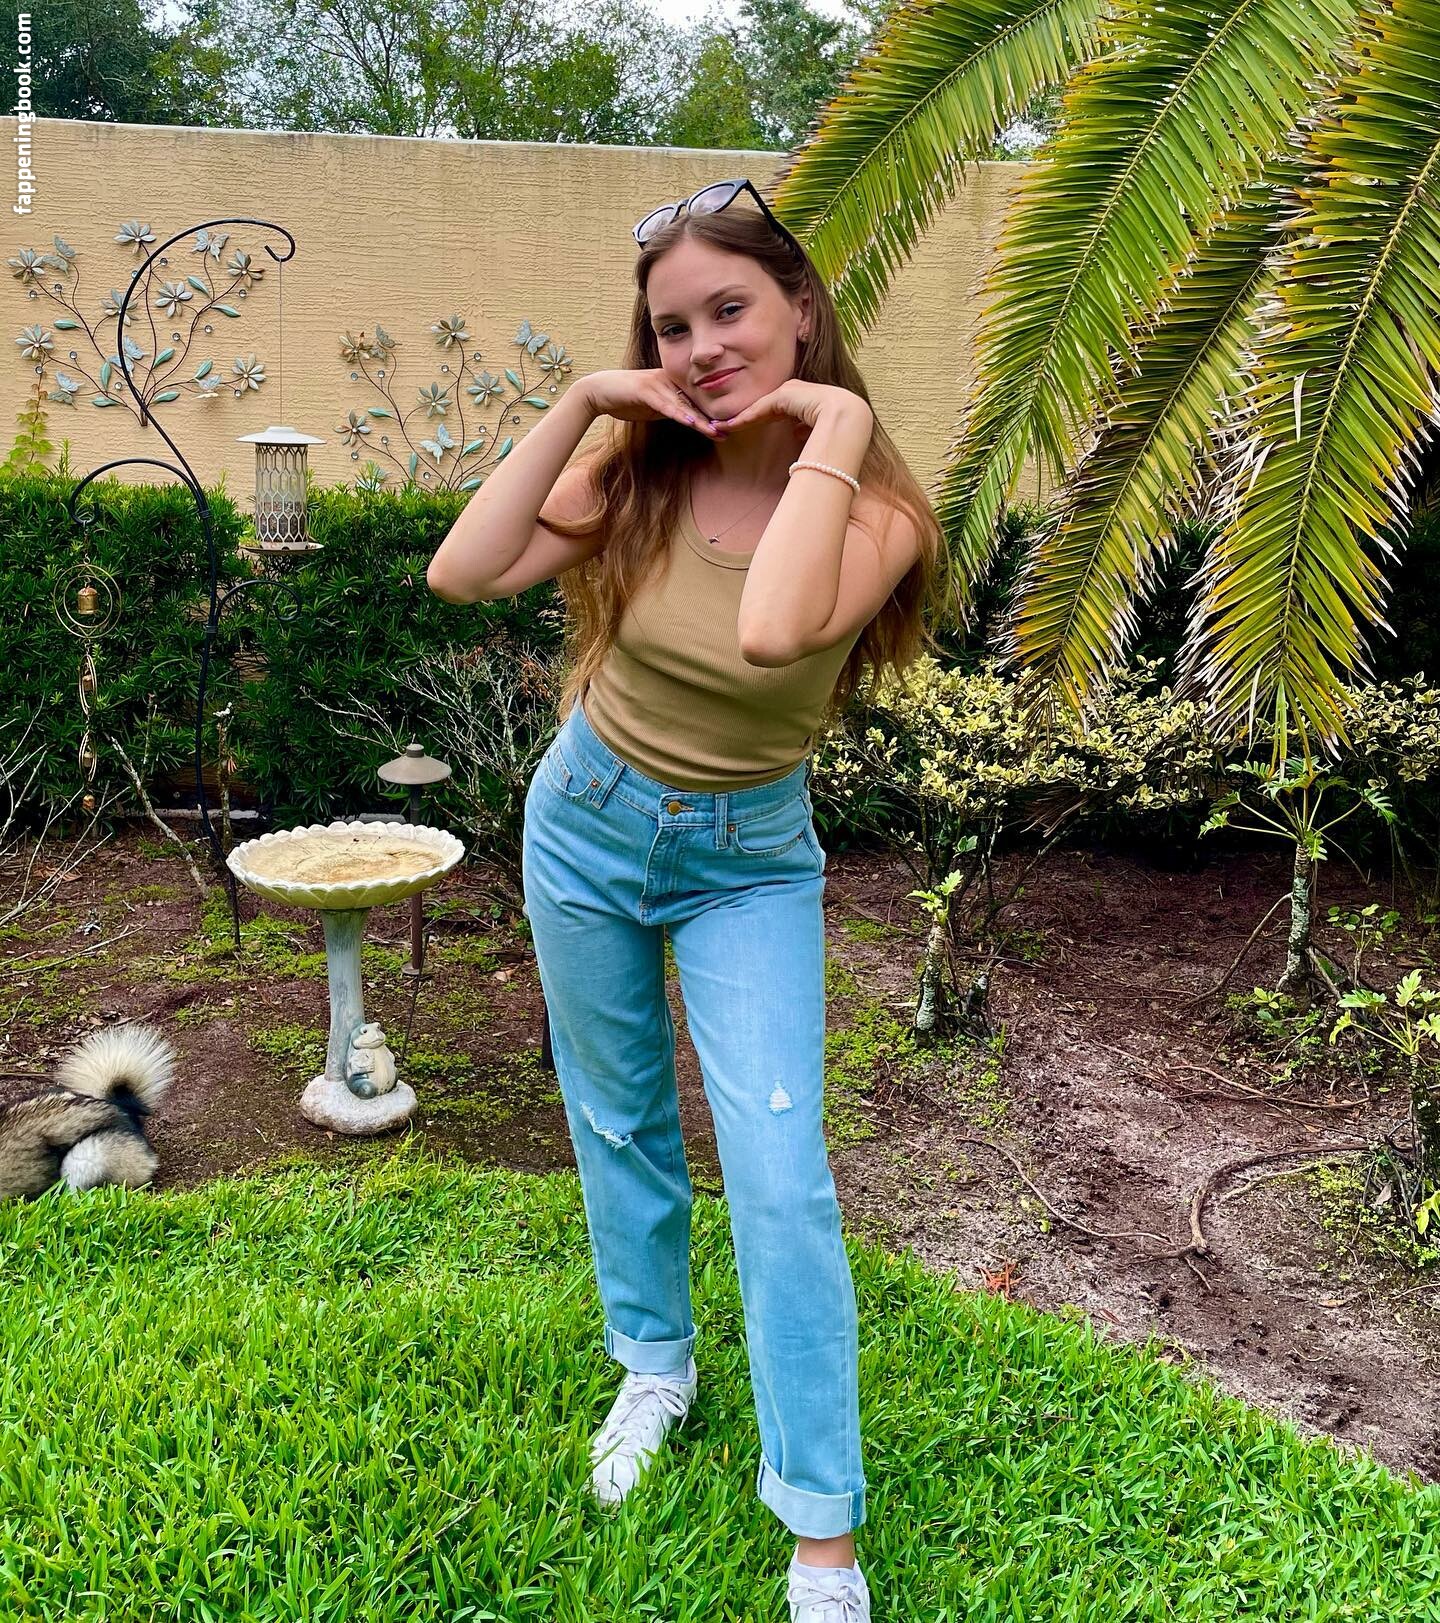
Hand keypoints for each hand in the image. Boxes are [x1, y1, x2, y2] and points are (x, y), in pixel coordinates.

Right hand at [579, 368, 725, 439]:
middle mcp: (669, 380)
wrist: (599, 391)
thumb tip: (690, 420)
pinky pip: (666, 405)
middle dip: (713, 418)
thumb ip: (673, 410)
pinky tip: (691, 423)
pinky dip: (679, 414)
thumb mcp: (655, 407)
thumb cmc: (628, 399)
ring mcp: (658, 383)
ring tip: (716, 431)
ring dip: (700, 420)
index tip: (729, 428)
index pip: (697, 401)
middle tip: (731, 430)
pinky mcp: (645, 390)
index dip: (713, 415)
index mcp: (674, 383)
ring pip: (684, 404)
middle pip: (695, 401)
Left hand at [710, 380, 872, 439]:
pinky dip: (746, 418)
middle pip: (765, 407)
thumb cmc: (840, 430)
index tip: (744, 429)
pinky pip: (761, 409)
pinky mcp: (784, 394)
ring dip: (740, 419)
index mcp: (805, 400)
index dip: (759, 419)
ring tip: (721, 428)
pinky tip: (731, 426)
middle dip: (745, 418)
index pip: (777, 410)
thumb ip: (807, 429)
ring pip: (760, 407)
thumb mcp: (819, 431)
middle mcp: (797, 391)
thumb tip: (799, 433)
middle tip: (724, 427)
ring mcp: (791, 390)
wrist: (848, 418)